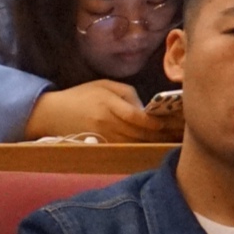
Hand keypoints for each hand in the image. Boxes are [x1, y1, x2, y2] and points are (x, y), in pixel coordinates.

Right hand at [24, 79, 174, 141]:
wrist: (52, 114)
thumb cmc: (80, 95)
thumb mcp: (103, 85)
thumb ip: (127, 94)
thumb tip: (147, 109)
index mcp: (108, 105)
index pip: (138, 118)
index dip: (156, 122)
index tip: (171, 122)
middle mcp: (107, 124)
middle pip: (141, 133)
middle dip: (163, 134)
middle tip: (181, 133)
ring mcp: (105, 137)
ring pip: (136, 143)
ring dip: (156, 143)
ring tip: (173, 140)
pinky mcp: (102, 146)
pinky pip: (127, 149)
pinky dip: (142, 148)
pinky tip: (154, 146)